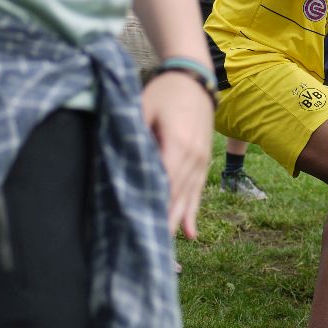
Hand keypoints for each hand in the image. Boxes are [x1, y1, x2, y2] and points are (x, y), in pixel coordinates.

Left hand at [142, 72, 213, 238]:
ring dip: (177, 222)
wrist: (195, 79)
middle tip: (150, 248)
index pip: (164, 181)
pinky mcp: (204, 162)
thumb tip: (123, 163)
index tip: (141, 225)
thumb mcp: (144, 109)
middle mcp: (193, 157)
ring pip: (189, 198)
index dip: (154, 204)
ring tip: (167, 248)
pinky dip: (192, 213)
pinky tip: (190, 234)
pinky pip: (199, 192)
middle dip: (164, 221)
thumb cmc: (164, 92)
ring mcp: (202, 161)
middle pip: (177, 195)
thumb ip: (136, 135)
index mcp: (177, 144)